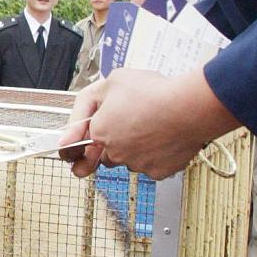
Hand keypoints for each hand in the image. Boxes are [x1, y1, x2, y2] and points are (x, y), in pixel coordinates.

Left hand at [58, 67, 239, 178]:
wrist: (190, 107)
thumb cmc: (153, 91)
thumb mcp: (111, 83)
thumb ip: (84, 107)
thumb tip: (66, 138)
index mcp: (99, 132)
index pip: (77, 151)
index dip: (77, 150)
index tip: (77, 153)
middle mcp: (115, 153)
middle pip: (105, 155)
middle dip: (110, 144)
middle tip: (127, 126)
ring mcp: (137, 165)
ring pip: (128, 161)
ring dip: (134, 149)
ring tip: (151, 125)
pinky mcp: (158, 172)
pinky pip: (152, 166)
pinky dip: (156, 155)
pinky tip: (164, 137)